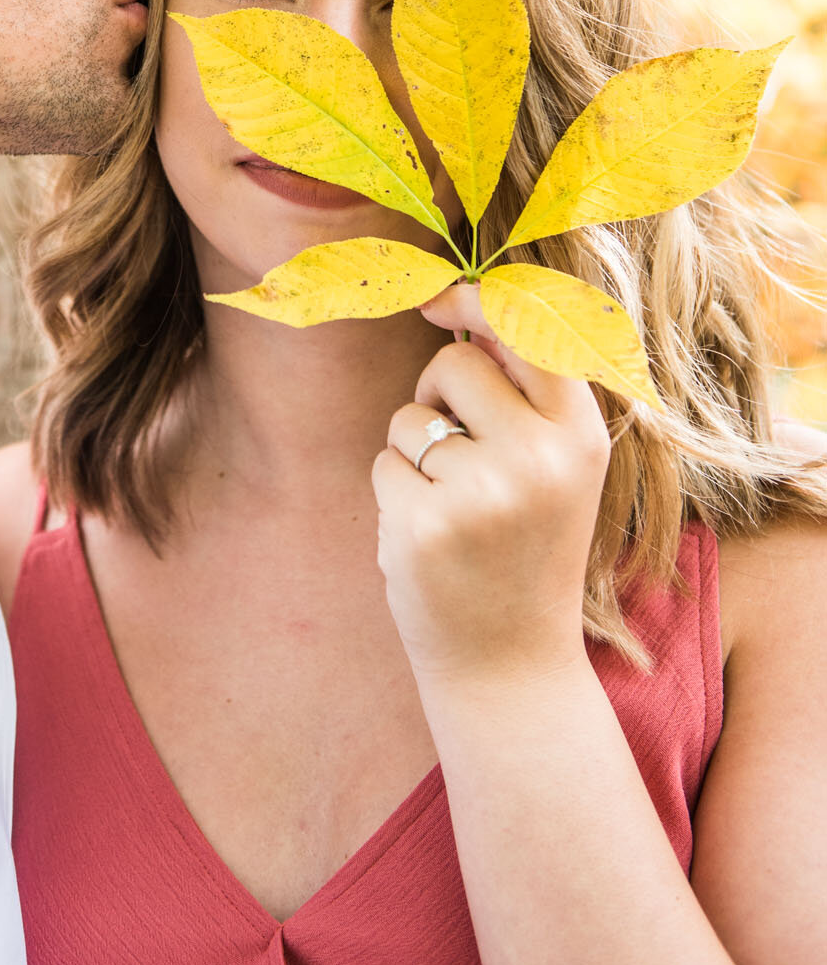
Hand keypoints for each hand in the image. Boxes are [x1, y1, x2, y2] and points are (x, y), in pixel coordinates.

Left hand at [370, 281, 611, 691]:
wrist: (510, 666)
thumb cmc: (527, 550)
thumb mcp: (556, 467)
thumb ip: (524, 390)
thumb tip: (460, 301)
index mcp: (581, 437)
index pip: (531, 330)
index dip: (480, 302)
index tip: (441, 298)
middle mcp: (539, 459)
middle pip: (454, 362)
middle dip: (438, 391)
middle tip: (459, 451)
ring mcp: (481, 493)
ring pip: (409, 415)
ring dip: (413, 451)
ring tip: (452, 509)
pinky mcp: (425, 525)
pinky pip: (383, 463)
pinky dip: (394, 493)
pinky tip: (428, 540)